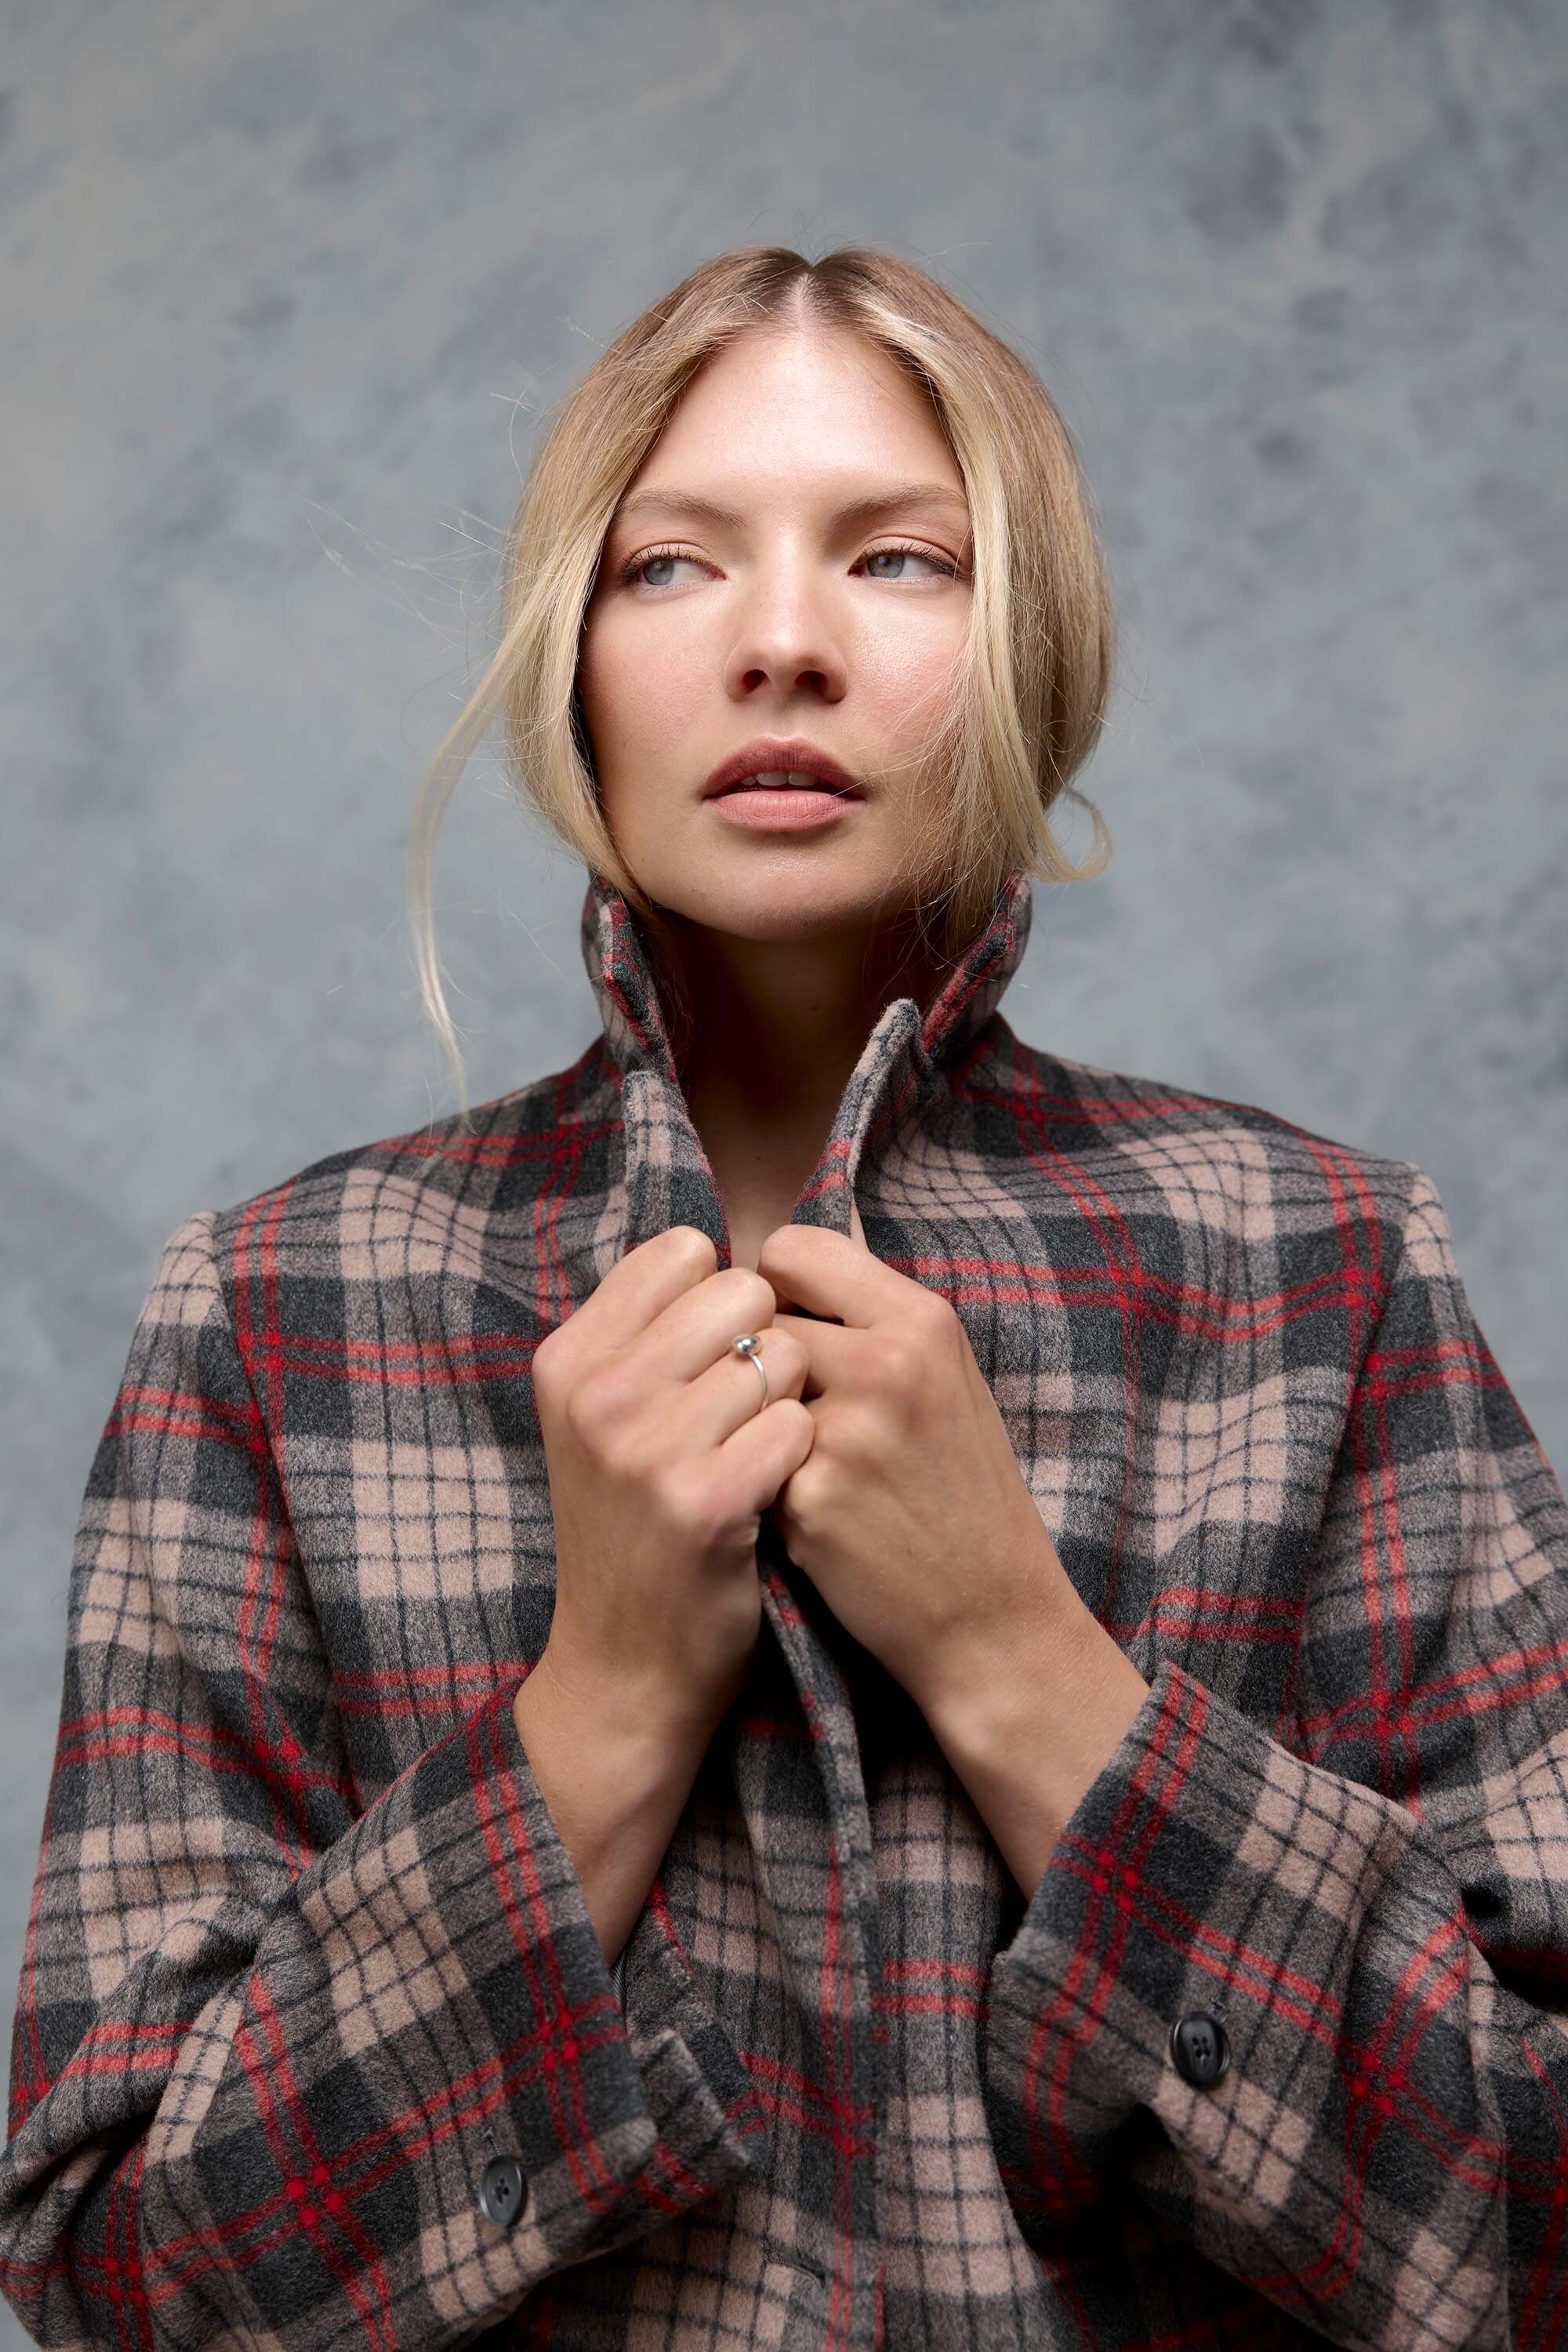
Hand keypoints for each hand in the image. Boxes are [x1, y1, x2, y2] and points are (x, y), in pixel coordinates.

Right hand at [530, 1225, 813, 1748]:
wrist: (623, 1666)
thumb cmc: (632, 1526)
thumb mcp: (601, 1419)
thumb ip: (643, 1332)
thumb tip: (715, 1246)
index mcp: (569, 1357)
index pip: (682, 1250)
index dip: (721, 1295)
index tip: (713, 1355)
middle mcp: (598, 1392)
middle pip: (742, 1289)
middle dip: (765, 1339)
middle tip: (744, 1409)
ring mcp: (647, 1447)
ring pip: (781, 1354)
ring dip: (789, 1401)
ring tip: (755, 1453)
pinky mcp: (705, 1501)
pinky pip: (798, 1424)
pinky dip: (802, 1455)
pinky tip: (771, 1493)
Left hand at [755, 1221, 1099, 1732]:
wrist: (990, 1614)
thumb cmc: (961, 1490)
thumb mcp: (943, 1376)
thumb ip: (867, 1316)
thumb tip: (770, 1261)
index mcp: (921, 1320)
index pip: (791, 1247)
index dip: (769, 1285)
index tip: (780, 1325)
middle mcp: (885, 1364)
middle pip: (753, 1317)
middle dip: (753, 1358)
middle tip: (785, 1407)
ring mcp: (843, 1433)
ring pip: (737, 1388)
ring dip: (748, 1418)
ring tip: (798, 1460)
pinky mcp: (806, 1499)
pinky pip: (741, 1457)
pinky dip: (756, 1480)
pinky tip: (802, 1512)